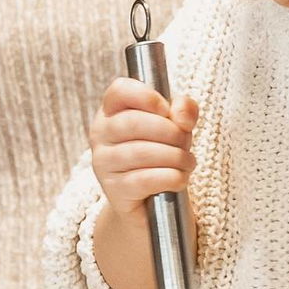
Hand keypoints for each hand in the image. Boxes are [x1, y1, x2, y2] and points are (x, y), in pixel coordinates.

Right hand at [89, 78, 199, 219]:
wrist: (151, 198)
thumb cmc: (162, 149)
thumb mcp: (175, 122)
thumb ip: (183, 108)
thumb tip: (182, 119)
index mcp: (112, 110)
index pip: (120, 90)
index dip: (147, 96)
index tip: (167, 110)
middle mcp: (100, 133)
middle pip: (135, 122)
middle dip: (171, 131)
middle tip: (185, 141)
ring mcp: (103, 163)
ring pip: (142, 152)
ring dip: (176, 157)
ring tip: (187, 161)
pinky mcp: (114, 190)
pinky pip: (146, 179)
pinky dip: (172, 177)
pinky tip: (180, 178)